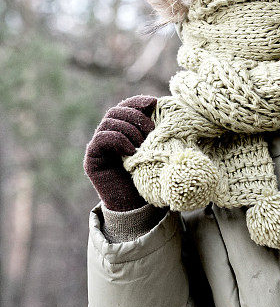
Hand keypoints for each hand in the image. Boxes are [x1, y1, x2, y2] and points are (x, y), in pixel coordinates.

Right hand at [83, 95, 156, 210]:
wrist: (135, 204)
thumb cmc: (147, 174)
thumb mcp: (153, 148)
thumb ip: (153, 130)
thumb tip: (161, 105)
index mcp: (120, 129)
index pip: (125, 106)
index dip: (137, 101)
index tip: (154, 102)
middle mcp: (106, 134)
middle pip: (116, 111)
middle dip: (135, 116)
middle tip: (150, 130)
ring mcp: (97, 146)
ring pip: (109, 122)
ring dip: (129, 129)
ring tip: (142, 143)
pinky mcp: (91, 158)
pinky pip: (101, 138)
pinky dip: (118, 140)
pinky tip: (131, 151)